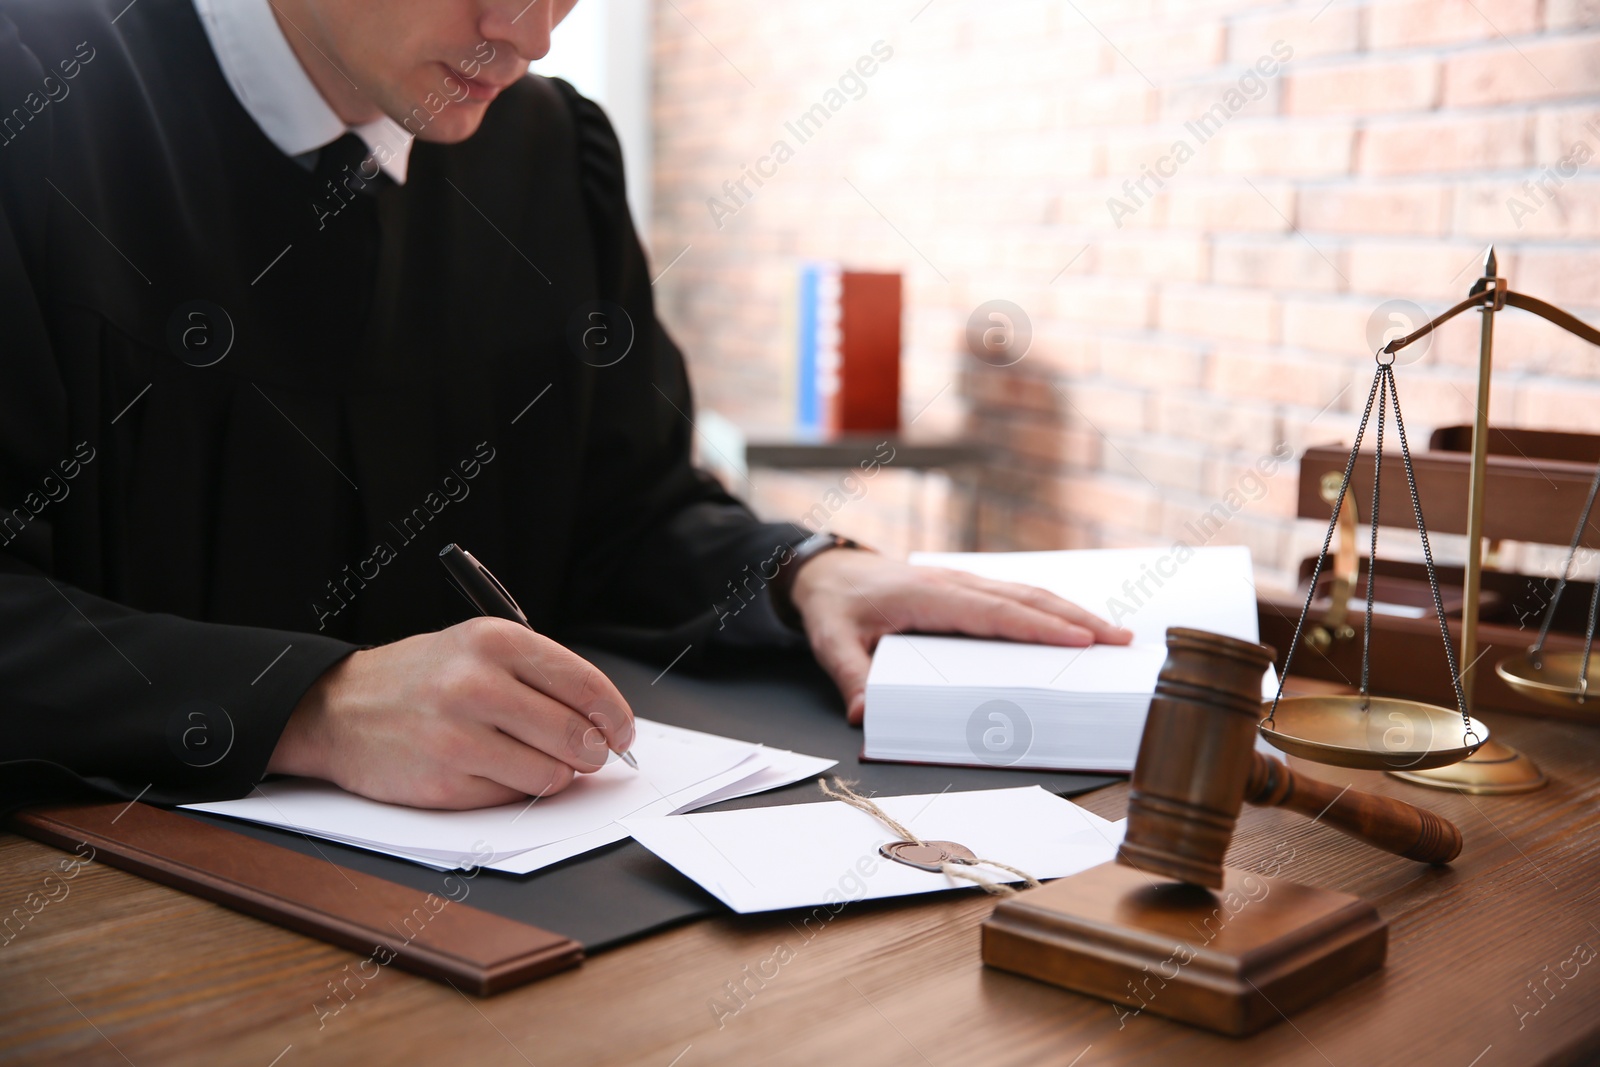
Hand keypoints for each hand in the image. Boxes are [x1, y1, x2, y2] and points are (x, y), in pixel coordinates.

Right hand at [268, 617, 635, 808]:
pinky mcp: (444, 781)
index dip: (615, 715)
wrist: (339, 708)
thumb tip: (605, 722)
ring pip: (551, 773)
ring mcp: (458, 735)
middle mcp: (476, 684)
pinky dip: (515, 789)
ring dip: (555, 774)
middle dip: (592, 751)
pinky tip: (492, 769)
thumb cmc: (422, 678)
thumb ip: (542, 678)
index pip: (585, 684)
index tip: (623, 731)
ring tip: (533, 759)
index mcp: (494, 641)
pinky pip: (513, 796)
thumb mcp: (479, 650)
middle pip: (575, 734)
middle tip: (588, 754)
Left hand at [788, 550, 1132, 724]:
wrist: (827, 570)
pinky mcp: (967, 588)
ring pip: (1027, 594)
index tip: (1079, 638)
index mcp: (928, 596)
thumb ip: (852, 677)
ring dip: (1072, 611)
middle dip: (1075, 618)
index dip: (1038, 626)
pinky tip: (1077, 624)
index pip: (993, 612)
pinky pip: (1016, 596)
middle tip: (1119, 640)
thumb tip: (864, 715)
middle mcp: (954, 583)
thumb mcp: (833, 642)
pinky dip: (1051, 609)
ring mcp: (964, 582)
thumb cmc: (835, 606)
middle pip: (1025, 599)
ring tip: (1114, 634)